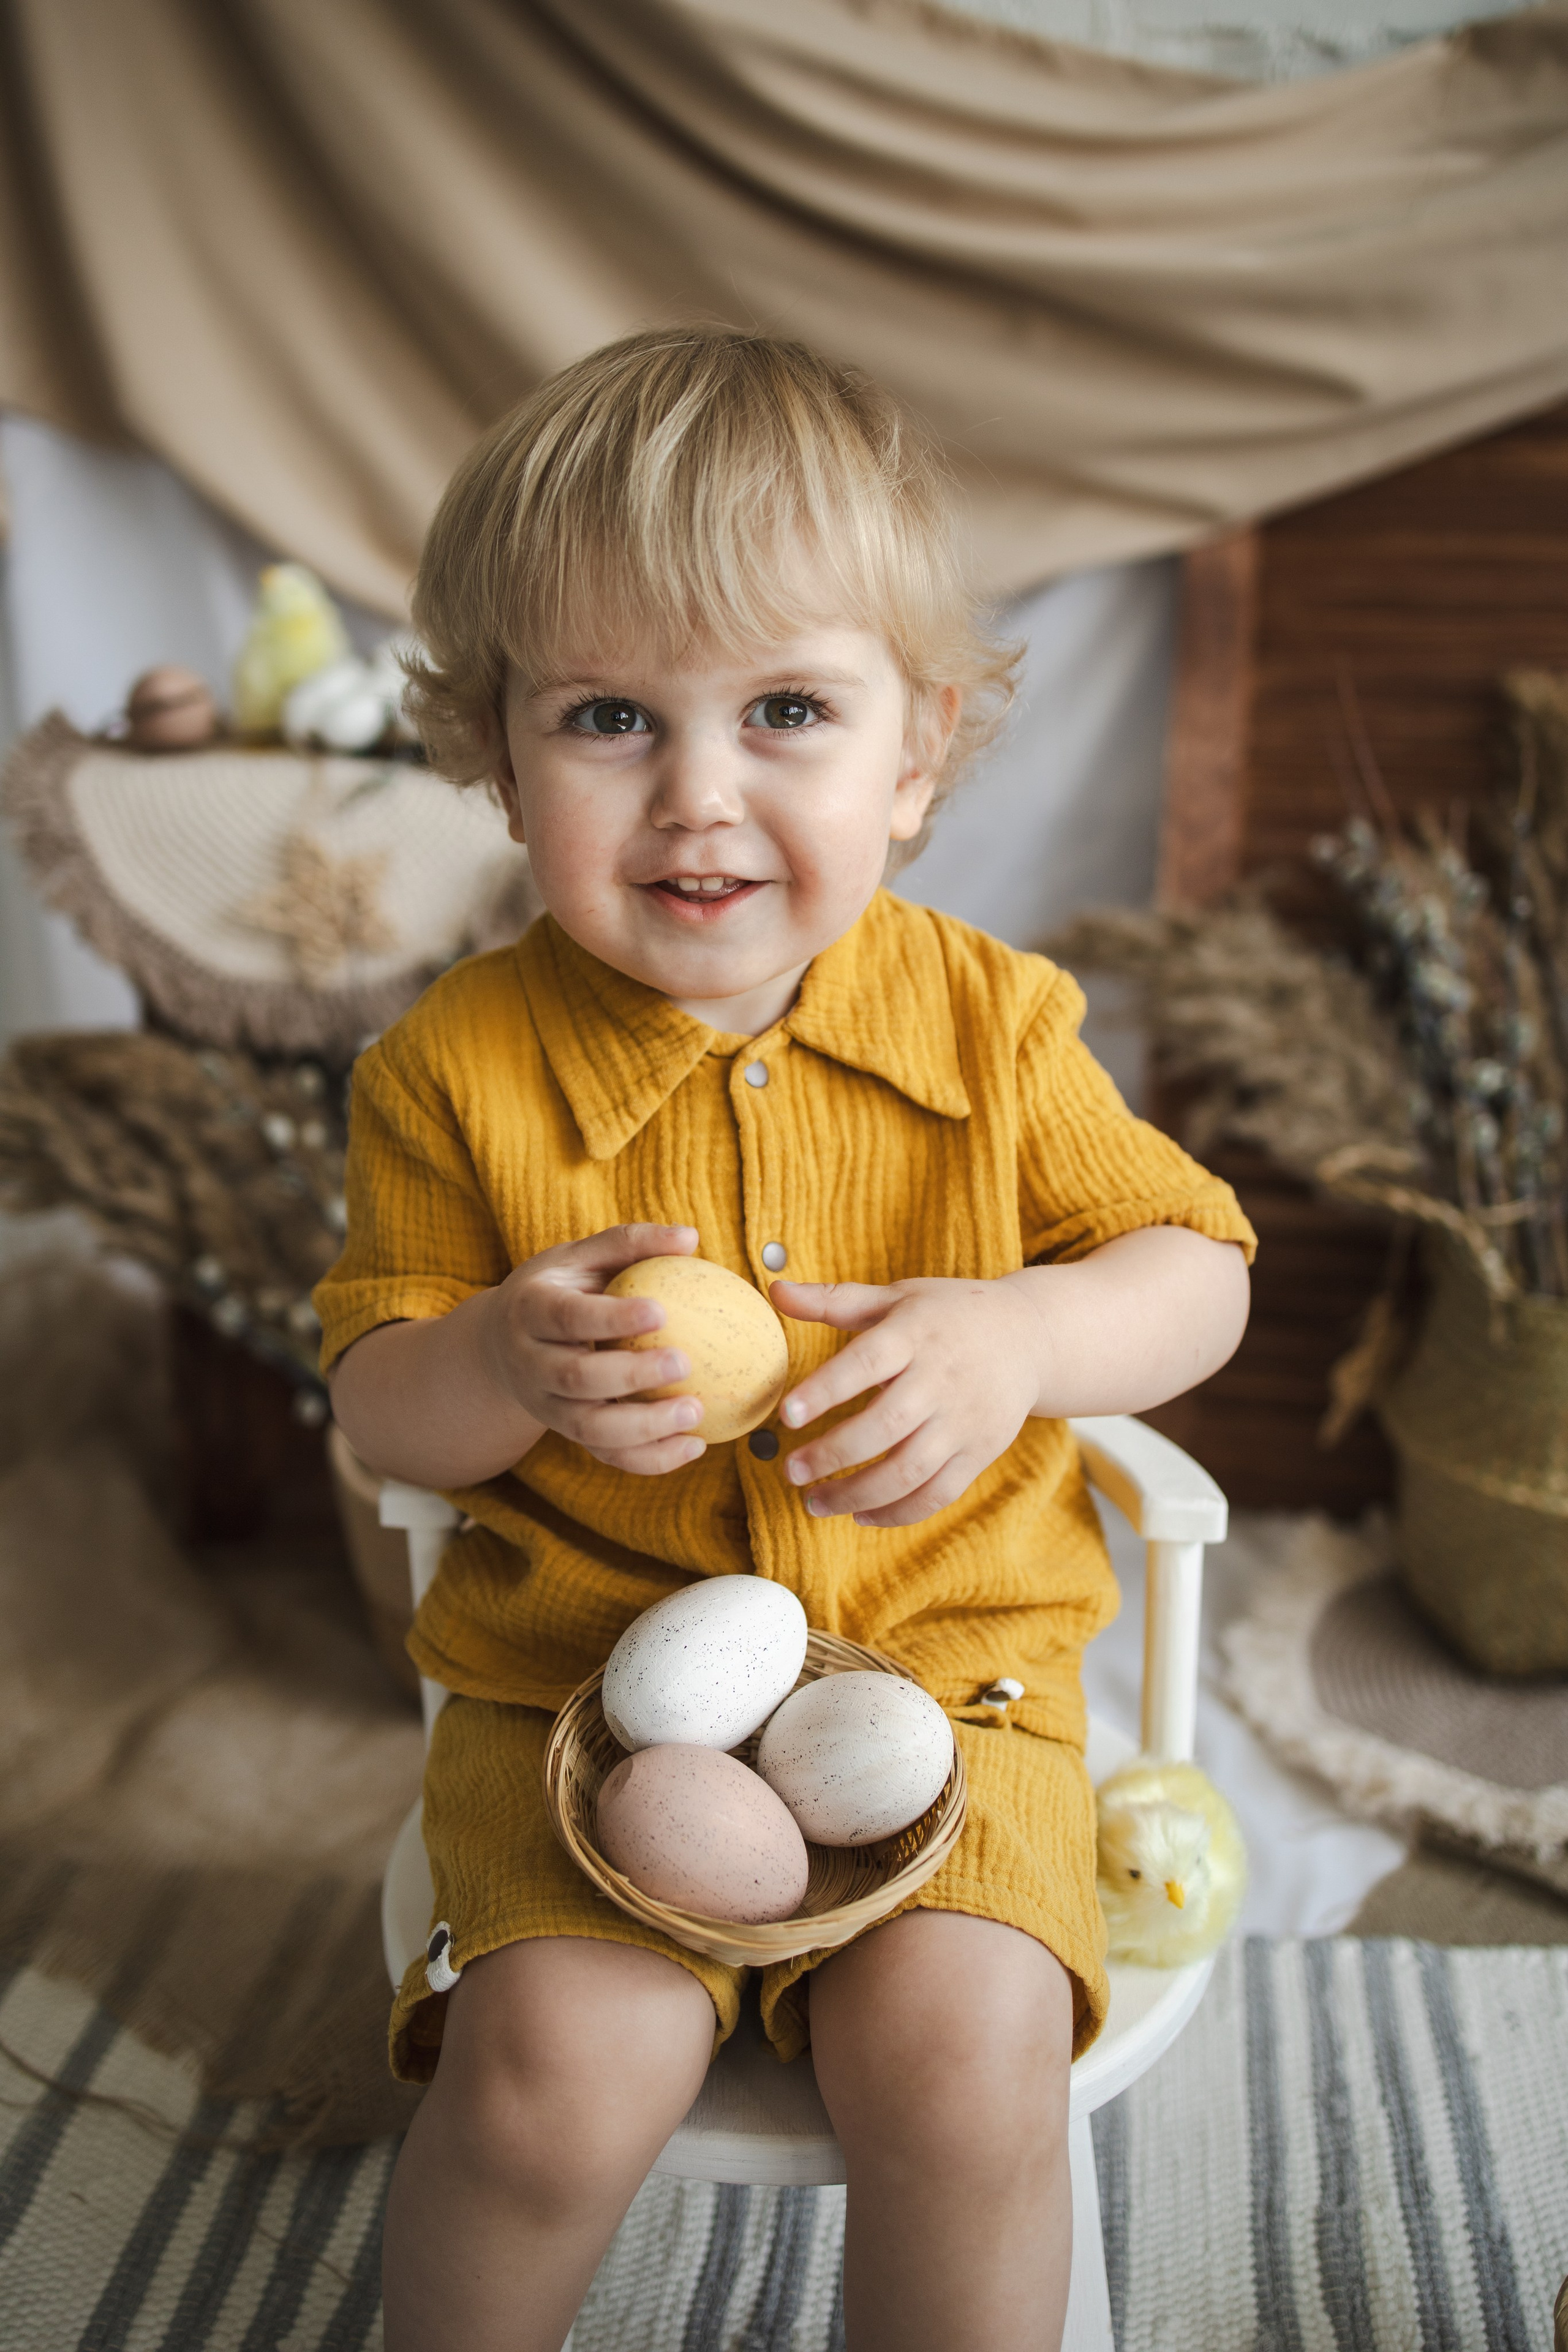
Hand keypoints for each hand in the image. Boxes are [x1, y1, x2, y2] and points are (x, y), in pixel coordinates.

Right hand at [478, 1223, 708, 1474]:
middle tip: (684, 1362)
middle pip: (575, 1379)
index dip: (611, 1318)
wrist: (501, 1345)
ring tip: (695, 1411)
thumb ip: (629, 1243)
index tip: (661, 1311)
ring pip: (590, 1428)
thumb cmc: (557, 1290)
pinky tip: (693, 1445)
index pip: (567, 1317)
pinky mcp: (568, 1434)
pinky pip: (606, 1455)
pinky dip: (649, 1459)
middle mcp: (531, 1363)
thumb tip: (689, 1237)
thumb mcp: (579, 1258)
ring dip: (645, 1427)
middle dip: (631, 1376)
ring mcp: (546, 1405)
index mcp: (530, 1310)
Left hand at [771, 1275, 1047, 1527]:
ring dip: (857, 1494)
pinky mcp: (981, 1451)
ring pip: (910, 1471)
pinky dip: (899, 1512)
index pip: (866, 1364)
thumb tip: (775, 1291)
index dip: (825, 1390)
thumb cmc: (947, 1314)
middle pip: (885, 1427)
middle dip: (833, 1455)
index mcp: (915, 1335)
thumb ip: (835, 1300)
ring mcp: (964, 1420)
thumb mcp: (897, 1297)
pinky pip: (938, 1493)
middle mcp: (942, 1379)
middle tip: (791, 1471)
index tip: (786, 1415)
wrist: (1028, 1336)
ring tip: (814, 1502)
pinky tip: (862, 1515)